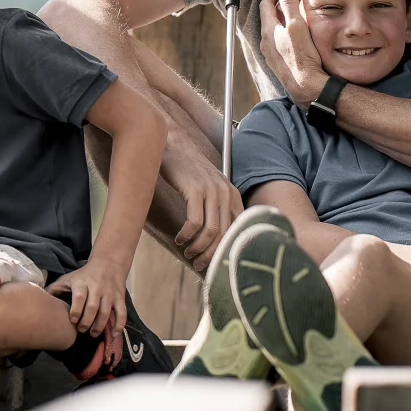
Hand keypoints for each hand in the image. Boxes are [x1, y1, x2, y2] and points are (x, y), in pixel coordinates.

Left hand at [47, 260, 127, 337]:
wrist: (108, 263)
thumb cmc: (84, 275)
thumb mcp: (68, 278)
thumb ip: (54, 289)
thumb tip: (38, 298)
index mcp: (82, 283)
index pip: (79, 297)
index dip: (76, 310)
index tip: (73, 321)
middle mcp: (97, 288)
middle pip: (93, 307)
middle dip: (87, 321)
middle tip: (82, 331)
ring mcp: (109, 293)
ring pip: (107, 312)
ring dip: (100, 326)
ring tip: (93, 333)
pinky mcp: (120, 298)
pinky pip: (121, 313)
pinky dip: (119, 325)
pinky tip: (114, 334)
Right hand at [163, 135, 242, 272]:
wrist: (172, 145)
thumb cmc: (187, 171)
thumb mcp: (209, 189)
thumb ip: (217, 209)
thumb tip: (215, 241)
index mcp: (233, 195)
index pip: (238, 231)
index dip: (227, 251)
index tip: (215, 264)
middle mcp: (227, 193)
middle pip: (226, 235)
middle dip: (212, 256)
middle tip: (198, 265)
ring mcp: (212, 190)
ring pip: (211, 232)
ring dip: (198, 248)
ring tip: (187, 253)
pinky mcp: (195, 189)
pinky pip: (194, 222)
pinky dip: (187, 235)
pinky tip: (179, 239)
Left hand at [258, 0, 328, 106]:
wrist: (305, 86)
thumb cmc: (302, 56)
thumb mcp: (297, 25)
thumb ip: (289, 4)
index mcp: (268, 30)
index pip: (266, 4)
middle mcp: (266, 42)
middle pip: (269, 17)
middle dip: (278, 4)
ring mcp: (271, 53)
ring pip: (273, 29)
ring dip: (282, 18)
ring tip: (294, 12)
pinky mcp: (279, 61)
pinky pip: (278, 40)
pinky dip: (284, 31)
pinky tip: (296, 34)